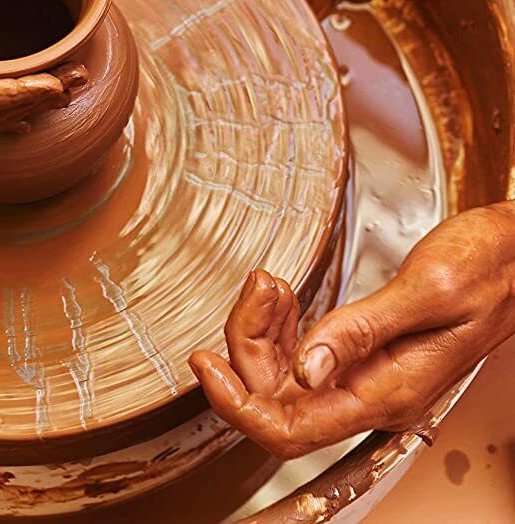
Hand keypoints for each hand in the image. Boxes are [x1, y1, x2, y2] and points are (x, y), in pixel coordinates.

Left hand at [189, 204, 514, 457]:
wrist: (514, 259)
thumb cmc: (487, 270)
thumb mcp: (426, 291)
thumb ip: (362, 330)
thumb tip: (306, 369)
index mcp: (387, 392)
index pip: (292, 429)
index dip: (238, 405)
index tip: (204, 365)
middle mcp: (373, 394)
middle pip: (276, 399)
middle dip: (248, 344)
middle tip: (256, 290)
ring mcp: (367, 376)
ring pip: (283, 375)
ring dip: (261, 330)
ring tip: (269, 285)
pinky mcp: (364, 353)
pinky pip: (302, 355)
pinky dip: (280, 324)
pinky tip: (282, 295)